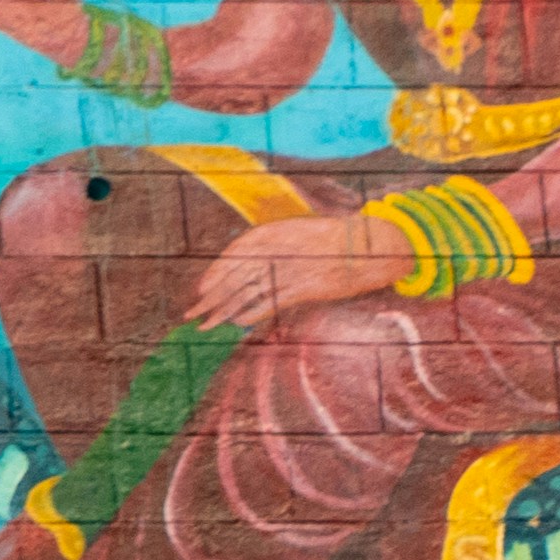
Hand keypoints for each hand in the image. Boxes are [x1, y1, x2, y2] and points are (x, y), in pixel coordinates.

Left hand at [189, 212, 408, 328]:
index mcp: (273, 233)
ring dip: (225, 311)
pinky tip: (239, 323)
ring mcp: (289, 269)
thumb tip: (248, 264)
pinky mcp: (304, 287)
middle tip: (192, 314)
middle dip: (212, 298)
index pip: (234, 255)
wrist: (367, 246)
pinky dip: (254, 312)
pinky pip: (273, 302)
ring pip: (249, 292)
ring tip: (208, 325)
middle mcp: (276, 251)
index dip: (215, 273)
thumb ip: (272, 245)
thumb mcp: (297, 233)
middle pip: (235, 277)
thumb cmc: (331, 240)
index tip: (201, 289)